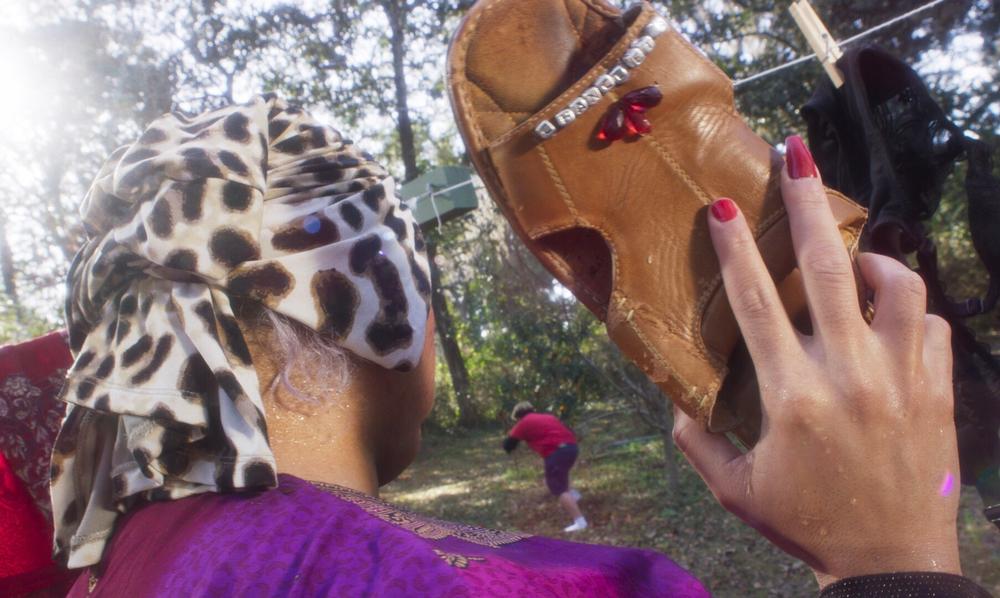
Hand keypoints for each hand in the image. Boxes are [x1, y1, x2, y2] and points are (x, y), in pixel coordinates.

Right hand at [672, 135, 960, 586]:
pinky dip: (910, 309)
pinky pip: (932, 327)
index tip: (724, 204)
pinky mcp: (938, 391)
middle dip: (807, 202)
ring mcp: (901, 379)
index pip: (756, 303)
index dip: (736, 249)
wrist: (892, 564)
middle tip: (796, 152)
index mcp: (792, 396)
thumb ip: (696, 441)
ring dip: (872, 257)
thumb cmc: (806, 523)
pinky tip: (890, 316)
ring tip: (853, 254)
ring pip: (897, 287)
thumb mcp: (735, 490)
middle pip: (826, 268)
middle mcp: (849, 374)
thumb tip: (677, 399)